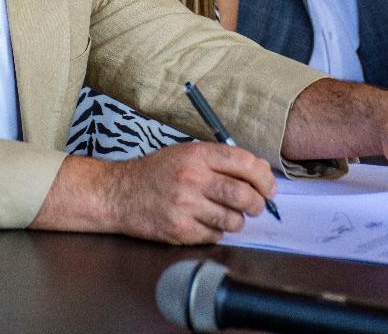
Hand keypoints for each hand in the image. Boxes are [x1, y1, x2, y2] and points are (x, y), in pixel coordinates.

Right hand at [32, 142, 274, 243]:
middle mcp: (193, 178)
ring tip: (229, 215)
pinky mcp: (179, 229)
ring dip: (238, 220)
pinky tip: (206, 223)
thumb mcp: (186, 153)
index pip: (245, 162)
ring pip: (233, 219)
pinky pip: (215, 235)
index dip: (264, 177)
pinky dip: (217, 232)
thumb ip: (220, 160)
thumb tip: (260, 172)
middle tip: (257, 206)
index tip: (269, 187)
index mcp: (198, 155)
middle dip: (258, 203)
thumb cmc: (156, 173)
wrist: (119, 194)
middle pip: (244, 194)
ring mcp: (185, 205)